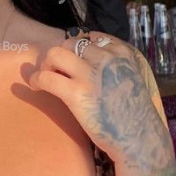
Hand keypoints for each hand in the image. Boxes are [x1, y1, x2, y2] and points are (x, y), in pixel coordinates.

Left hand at [25, 31, 169, 174]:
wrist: (139, 138)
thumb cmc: (135, 113)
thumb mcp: (132, 76)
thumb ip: (113, 65)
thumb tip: (85, 60)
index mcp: (121, 52)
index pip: (90, 37)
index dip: (78, 48)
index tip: (73, 61)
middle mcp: (105, 58)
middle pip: (70, 43)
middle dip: (62, 55)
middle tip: (57, 71)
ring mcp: (90, 75)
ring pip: (55, 53)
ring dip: (47, 64)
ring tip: (46, 76)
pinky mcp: (76, 94)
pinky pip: (46, 78)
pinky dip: (36, 80)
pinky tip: (37, 87)